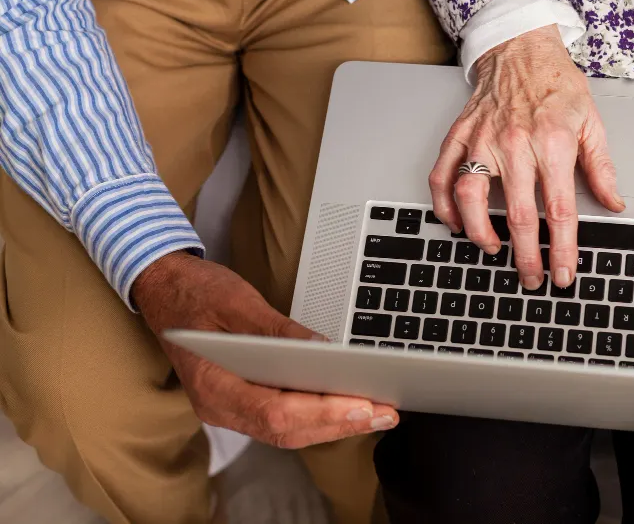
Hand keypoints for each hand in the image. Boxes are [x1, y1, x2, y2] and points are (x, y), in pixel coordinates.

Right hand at [132, 252, 397, 448]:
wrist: (162, 288)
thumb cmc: (194, 292)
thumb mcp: (237, 301)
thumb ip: (277, 330)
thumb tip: (320, 349)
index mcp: (212, 384)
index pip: (275, 412)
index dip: (322, 412)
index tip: (362, 405)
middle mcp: (218, 406)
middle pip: (286, 430)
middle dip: (339, 424)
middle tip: (385, 414)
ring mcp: (227, 408)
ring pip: (287, 431)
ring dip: (333, 425)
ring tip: (377, 414)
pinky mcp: (240, 400)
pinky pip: (282, 419)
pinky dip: (316, 417)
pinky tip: (345, 407)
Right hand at [431, 25, 624, 289]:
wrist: (521, 48)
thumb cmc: (556, 84)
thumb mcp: (592, 122)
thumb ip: (601, 167)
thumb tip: (613, 203)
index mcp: (553, 144)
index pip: (559, 210)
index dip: (562, 249)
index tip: (563, 273)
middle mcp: (515, 145)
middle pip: (518, 215)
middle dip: (526, 256)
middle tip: (532, 278)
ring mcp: (482, 140)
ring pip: (471, 199)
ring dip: (480, 234)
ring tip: (493, 250)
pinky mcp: (460, 136)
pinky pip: (443, 176)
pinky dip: (444, 205)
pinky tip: (455, 223)